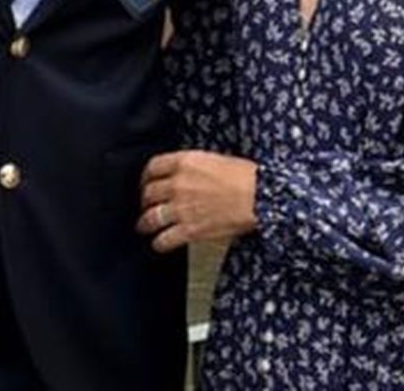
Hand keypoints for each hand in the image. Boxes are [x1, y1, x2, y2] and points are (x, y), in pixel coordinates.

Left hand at [136, 150, 257, 253]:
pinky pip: (164, 239)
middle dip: (145, 201)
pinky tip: (159, 244)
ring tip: (144, 227)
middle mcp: (178, 184)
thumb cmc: (246, 177)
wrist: (259, 197)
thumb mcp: (214, 159)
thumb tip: (185, 174)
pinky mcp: (189, 229)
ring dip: (145, 224)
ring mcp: (181, 208)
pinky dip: (159, 243)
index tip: (147, 182)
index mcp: (184, 162)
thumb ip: (193, 166)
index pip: (152, 167)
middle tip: (145, 206)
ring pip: (151, 218)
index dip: (146, 177)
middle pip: (148, 193)